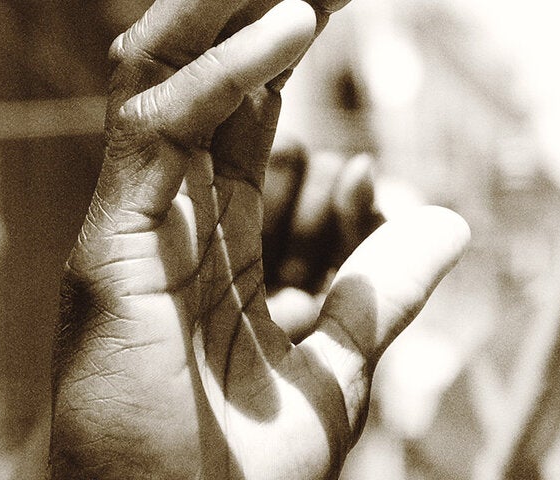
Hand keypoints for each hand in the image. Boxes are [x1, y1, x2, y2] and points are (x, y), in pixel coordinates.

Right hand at [50, 0, 468, 477]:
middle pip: (199, 73)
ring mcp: (132, 227)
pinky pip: (158, 132)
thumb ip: (379, 293)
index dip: (286, 37)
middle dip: (254, 3)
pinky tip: (292, 30)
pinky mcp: (110, 250)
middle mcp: (163, 217)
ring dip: (226, 7)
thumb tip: (449, 222)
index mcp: (209, 239)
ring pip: (159, 74)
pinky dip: (222, 75)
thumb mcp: (336, 373)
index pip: (244, 109)